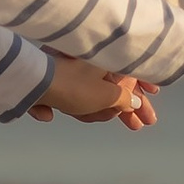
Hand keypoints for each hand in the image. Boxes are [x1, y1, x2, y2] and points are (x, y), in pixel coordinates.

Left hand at [28, 55, 158, 129]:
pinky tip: (46, 113)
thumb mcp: (107, 96)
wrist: (32, 81)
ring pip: (93, 94)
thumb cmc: (73, 85)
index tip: (150, 116)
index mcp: (108, 57)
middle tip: (136, 126)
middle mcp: (92, 60)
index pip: (133, 74)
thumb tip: (135, 102)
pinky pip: (70, 94)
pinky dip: (65, 105)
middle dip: (123, 107)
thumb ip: (126, 99)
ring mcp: (74, 68)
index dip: (144, 95)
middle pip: (115, 86)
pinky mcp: (58, 77)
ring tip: (85, 114)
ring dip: (92, 110)